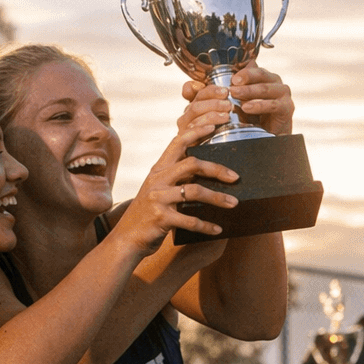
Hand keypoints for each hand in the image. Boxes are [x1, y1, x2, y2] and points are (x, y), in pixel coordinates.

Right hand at [112, 115, 239, 252]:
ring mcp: (158, 198)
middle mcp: (157, 179)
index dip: (197, 131)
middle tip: (236, 177)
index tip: (216, 125)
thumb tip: (207, 171)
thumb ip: (176, 178)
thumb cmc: (148, 214)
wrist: (126, 239)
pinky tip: (218, 230)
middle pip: (192, 164)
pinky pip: (190, 220)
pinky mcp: (161, 218)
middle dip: (217, 169)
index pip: (178, 142)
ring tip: (234, 203)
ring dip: (217, 198)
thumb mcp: (159, 190)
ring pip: (194, 191)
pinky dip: (206, 225)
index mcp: (159, 169)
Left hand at [180, 61, 293, 136]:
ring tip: (236, 94)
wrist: (266, 143)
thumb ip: (208, 96)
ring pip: (266, 87)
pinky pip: (273, 104)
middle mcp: (273, 82)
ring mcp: (282, 95)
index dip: (240, 69)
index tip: (229, 76)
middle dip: (245, 77)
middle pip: (260, 73)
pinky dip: (259, 105)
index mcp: (260, 76)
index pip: (251, 67)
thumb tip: (188, 88)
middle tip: (232, 83)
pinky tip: (247, 107)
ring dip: (250, 90)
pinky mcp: (287, 109)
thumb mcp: (226, 106)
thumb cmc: (247, 121)